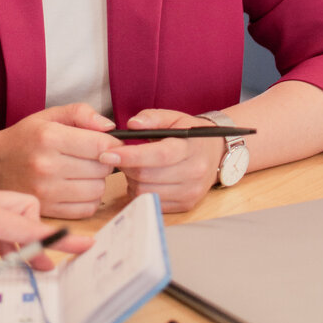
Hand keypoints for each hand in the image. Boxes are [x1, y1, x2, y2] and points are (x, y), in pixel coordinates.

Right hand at [0, 103, 119, 218]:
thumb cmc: (26, 138)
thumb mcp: (49, 116)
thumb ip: (81, 113)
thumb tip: (110, 127)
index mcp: (48, 137)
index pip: (100, 145)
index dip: (113, 144)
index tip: (111, 144)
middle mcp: (47, 165)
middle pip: (102, 168)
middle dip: (105, 161)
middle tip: (93, 156)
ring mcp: (46, 191)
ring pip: (97, 189)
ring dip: (98, 181)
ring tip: (84, 171)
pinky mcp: (47, 210)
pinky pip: (87, 209)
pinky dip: (90, 199)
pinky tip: (79, 187)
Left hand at [100, 109, 222, 212]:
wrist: (215, 153)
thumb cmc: (189, 134)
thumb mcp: (173, 118)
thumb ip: (152, 118)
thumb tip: (131, 124)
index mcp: (190, 147)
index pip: (158, 155)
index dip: (130, 156)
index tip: (107, 154)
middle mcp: (194, 172)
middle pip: (148, 176)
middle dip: (127, 167)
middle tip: (121, 157)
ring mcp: (191, 191)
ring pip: (146, 192)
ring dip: (132, 181)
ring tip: (135, 168)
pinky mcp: (186, 205)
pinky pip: (152, 203)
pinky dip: (141, 192)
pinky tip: (144, 180)